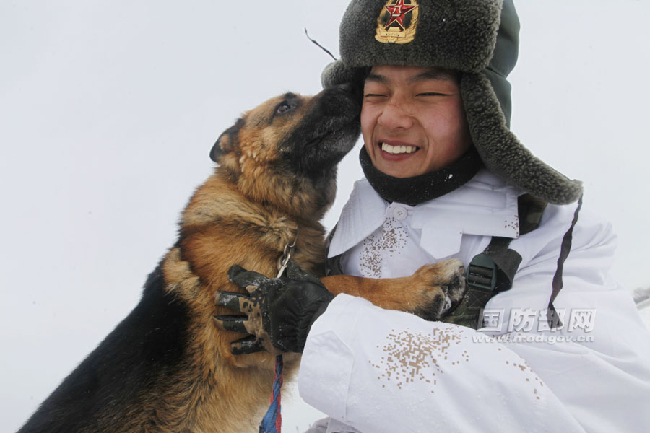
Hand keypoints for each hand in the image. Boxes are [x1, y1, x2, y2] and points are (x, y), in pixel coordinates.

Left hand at [214, 261, 333, 353]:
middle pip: (233, 301)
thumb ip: (293, 272)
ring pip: (234, 324)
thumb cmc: (309, 298)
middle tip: (215, 298)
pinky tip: (231, 348)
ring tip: (215, 321)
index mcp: (264, 289)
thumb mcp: (302, 279)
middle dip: (222, 299)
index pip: (246, 278)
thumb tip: (290, 265)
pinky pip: (246, 346)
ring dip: (223, 322)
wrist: (312, 323)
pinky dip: (238, 348)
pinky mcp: (262, 342)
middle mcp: (255, 306)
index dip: (237, 274)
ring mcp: (256, 325)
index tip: (230, 272)